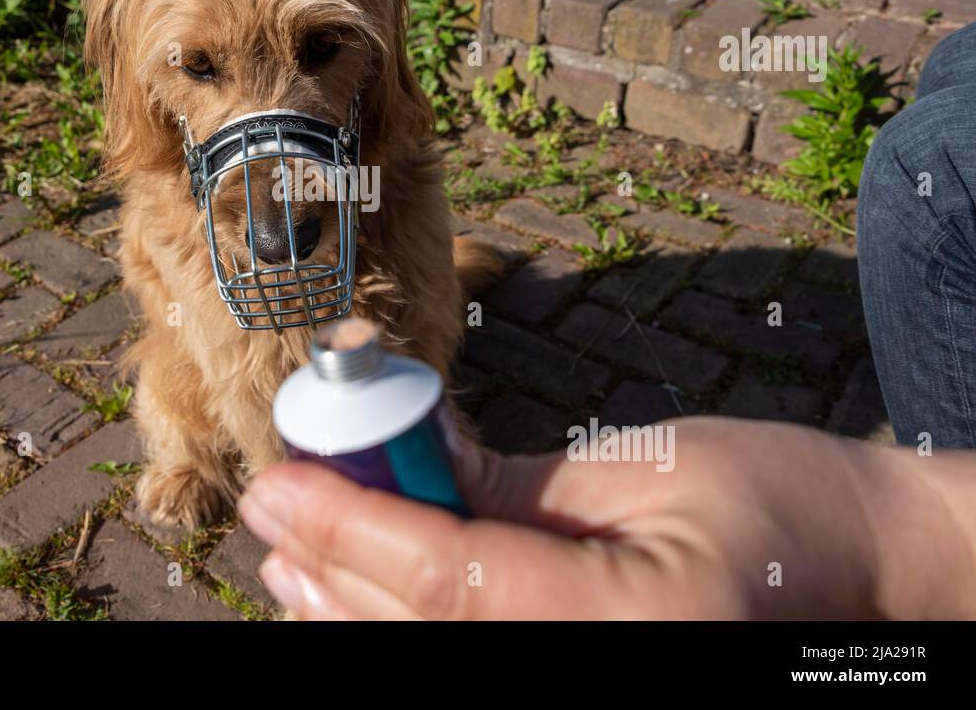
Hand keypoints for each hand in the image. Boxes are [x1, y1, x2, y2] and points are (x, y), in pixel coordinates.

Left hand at [237, 416, 975, 618]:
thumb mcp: (642, 469)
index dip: (349, 526)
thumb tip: (394, 455)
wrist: (863, 573)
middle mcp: (608, 679)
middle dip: (334, 572)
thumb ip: (508, 482)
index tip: (278, 485)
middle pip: (422, 639)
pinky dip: (405, 633)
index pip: (452, 585)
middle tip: (277, 515)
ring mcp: (598, 692)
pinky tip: (357, 599)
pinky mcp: (585, 684)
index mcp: (641, 624)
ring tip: (295, 560)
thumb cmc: (773, 503)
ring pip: (431, 666)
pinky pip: (468, 667)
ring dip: (349, 614)